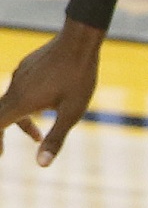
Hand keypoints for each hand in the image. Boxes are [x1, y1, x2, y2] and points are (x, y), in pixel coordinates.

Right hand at [0, 20, 105, 165]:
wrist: (79, 42)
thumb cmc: (79, 79)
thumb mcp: (71, 114)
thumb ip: (55, 139)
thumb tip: (41, 165)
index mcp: (23, 101)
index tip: (0, 154)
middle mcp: (16, 87)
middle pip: (0, 114)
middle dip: (3, 132)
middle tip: (6, 151)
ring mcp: (20, 75)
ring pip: (11, 101)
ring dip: (21, 120)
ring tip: (37, 135)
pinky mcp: (27, 67)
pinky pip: (19, 90)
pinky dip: (25, 105)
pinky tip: (42, 108)